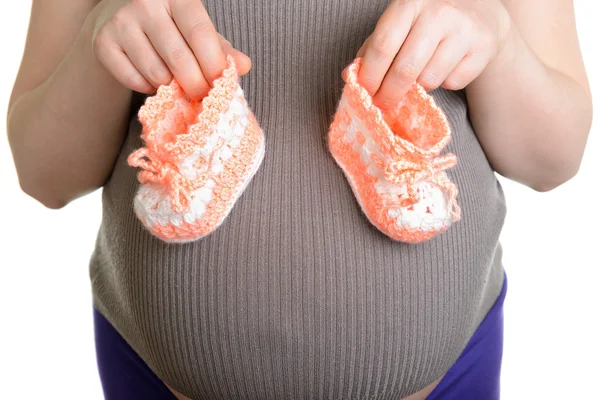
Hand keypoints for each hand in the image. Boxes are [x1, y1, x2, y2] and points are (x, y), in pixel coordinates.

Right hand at [91, 0, 250, 98]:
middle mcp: (146, 3)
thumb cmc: (169, 25)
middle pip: (179, 58)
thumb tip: (244, 65)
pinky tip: (151, 77)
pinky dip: (147, 88)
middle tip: (201, 94)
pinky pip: (134, 81)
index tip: (220, 84)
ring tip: (173, 79)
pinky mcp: (103, 42)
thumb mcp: (196, 30)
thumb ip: (220, 48)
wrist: (117, 16)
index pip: (199, 33)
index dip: (213, 65)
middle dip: (196, 85)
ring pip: (156, 74)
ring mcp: (121, 22)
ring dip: (170, 87)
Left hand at [342, 0, 512, 109]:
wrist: (480, 12)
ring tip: (421, 73)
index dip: (370, 76)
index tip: (364, 93)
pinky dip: (444, 82)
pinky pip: (452, 83)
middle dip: (389, 94)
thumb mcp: (398, 25)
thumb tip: (349, 76)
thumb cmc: (427, 22)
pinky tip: (446, 66)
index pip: (382, 46)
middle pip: (405, 69)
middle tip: (383, 104)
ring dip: (419, 87)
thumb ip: (372, 49)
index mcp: (410, 3)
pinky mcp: (483, 47)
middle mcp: (438, 12)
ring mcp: (463, 29)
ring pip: (429, 80)